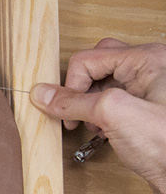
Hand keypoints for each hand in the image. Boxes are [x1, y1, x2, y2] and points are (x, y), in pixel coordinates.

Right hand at [29, 38, 165, 193]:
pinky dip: (100, 119)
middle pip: (95, 68)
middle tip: (77, 114)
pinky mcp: (144, 112)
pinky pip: (111, 105)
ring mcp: (147, 91)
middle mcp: (149, 70)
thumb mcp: (113, 115)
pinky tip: (105, 134)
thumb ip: (74, 102)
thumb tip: (44, 94)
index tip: (68, 112)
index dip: (72, 86)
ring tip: (96, 127)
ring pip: (100, 87)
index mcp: (147, 59)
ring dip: (89, 108)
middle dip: (79, 92)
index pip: (89, 59)